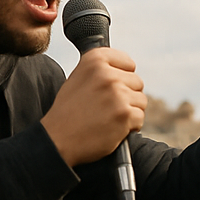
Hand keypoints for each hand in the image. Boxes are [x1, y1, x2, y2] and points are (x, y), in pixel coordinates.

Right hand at [41, 47, 145, 167]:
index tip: (111, 89)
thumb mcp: (77, 78)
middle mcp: (107, 74)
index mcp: (95, 60)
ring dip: (129, 112)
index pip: (128, 63)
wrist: (58, 140)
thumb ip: (101, 70)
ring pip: (141, 101)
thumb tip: (126, 69)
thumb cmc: (67, 112)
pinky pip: (139, 118)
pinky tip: (112, 128)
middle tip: (107, 108)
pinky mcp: (124, 114)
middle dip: (127, 96)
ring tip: (109, 118)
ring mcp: (117, 94)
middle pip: (137, 82)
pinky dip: (130, 126)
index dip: (122, 78)